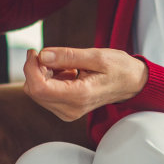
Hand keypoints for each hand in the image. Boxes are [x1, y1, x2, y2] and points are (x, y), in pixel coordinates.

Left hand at [22, 46, 146, 121]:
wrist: (132, 83)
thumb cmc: (119, 68)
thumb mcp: (96, 56)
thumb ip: (68, 56)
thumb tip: (42, 55)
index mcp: (79, 96)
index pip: (39, 88)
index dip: (31, 68)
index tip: (36, 51)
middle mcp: (71, 109)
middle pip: (34, 91)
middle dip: (35, 69)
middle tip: (50, 53)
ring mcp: (68, 112)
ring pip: (37, 93)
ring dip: (42, 74)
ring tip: (64, 64)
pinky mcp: (66, 109)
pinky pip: (45, 94)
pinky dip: (48, 79)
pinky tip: (65, 71)